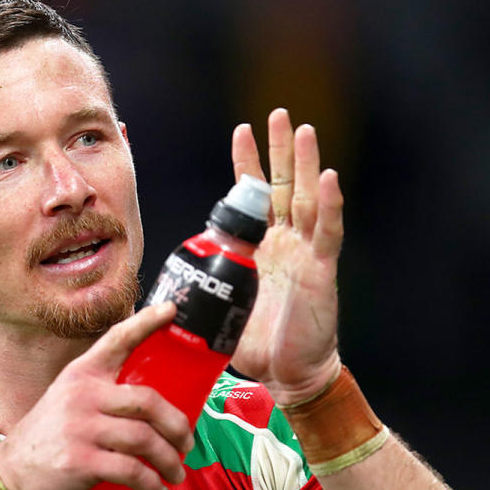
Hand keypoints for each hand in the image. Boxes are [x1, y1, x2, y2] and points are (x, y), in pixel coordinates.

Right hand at [0, 302, 193, 489]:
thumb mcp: (70, 401)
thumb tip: (156, 404)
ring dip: (168, 460)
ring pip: (143, 438)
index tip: (172, 310)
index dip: (146, 322)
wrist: (12, 474)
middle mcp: (81, 395)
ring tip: (175, 471)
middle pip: (147, 400)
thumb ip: (104, 394)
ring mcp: (79, 427)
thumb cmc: (52, 437)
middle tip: (187, 442)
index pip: (117, 339)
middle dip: (177, 425)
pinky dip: (150, 483)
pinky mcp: (79, 460)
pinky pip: (130, 470)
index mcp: (81, 374)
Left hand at [228, 108, 343, 404]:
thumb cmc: (256, 344)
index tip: (242, 130)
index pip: (253, 197)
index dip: (248, 164)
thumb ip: (199, 290)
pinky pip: (327, 232)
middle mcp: (285, 242)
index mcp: (259, 247)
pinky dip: (329, 205)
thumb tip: (160, 291)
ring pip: (307, 199)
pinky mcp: (322, 270)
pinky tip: (327, 178)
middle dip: (280, 150)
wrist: (287, 374)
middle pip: (284, 186)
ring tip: (302, 130)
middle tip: (279, 114)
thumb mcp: (219, 307)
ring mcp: (306, 252)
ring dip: (304, 164)